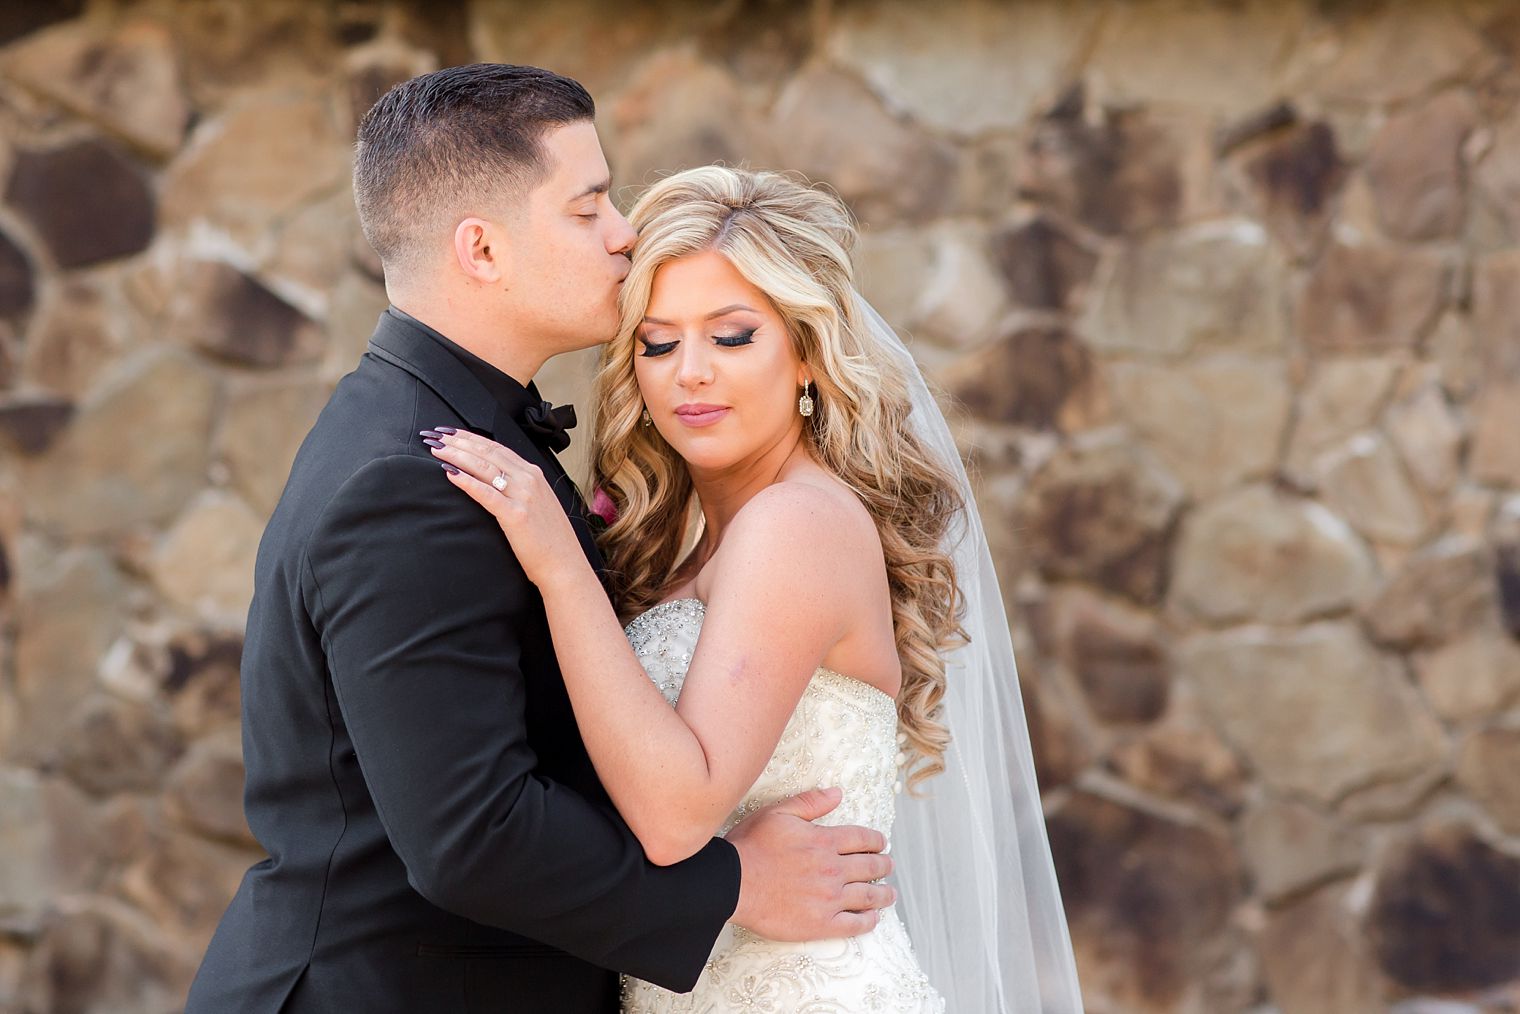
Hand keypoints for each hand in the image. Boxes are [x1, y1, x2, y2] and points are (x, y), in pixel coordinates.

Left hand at [425, 427, 582, 589]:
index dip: (471, 438)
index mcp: (534, 475)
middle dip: (459, 442)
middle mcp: (529, 479)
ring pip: (484, 468)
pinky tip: (450, 474)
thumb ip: (521, 489)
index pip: (497, 448)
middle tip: (436, 436)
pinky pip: (486, 494)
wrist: (565, 564)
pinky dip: (466, 481)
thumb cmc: (550, 540)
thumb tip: (498, 482)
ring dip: (457, 456)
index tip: (451, 433)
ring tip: (437, 450)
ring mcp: (523, 496)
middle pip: (487, 453)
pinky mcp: (515, 515)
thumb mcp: (538, 504)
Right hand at [726, 787, 894, 940]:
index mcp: (824, 841)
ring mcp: (829, 898)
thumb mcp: (778, 813)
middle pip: (869, 866)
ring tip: (890, 894)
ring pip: (868, 895)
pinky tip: (874, 917)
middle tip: (888, 865)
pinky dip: (869, 920)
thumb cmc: (750, 846)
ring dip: (883, 893)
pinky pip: (855, 924)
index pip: (862, 838)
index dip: (876, 840)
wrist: (732, 883)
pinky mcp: (821, 924)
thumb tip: (837, 793)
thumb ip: (810, 802)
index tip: (882, 843)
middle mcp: (832, 868)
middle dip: (883, 864)